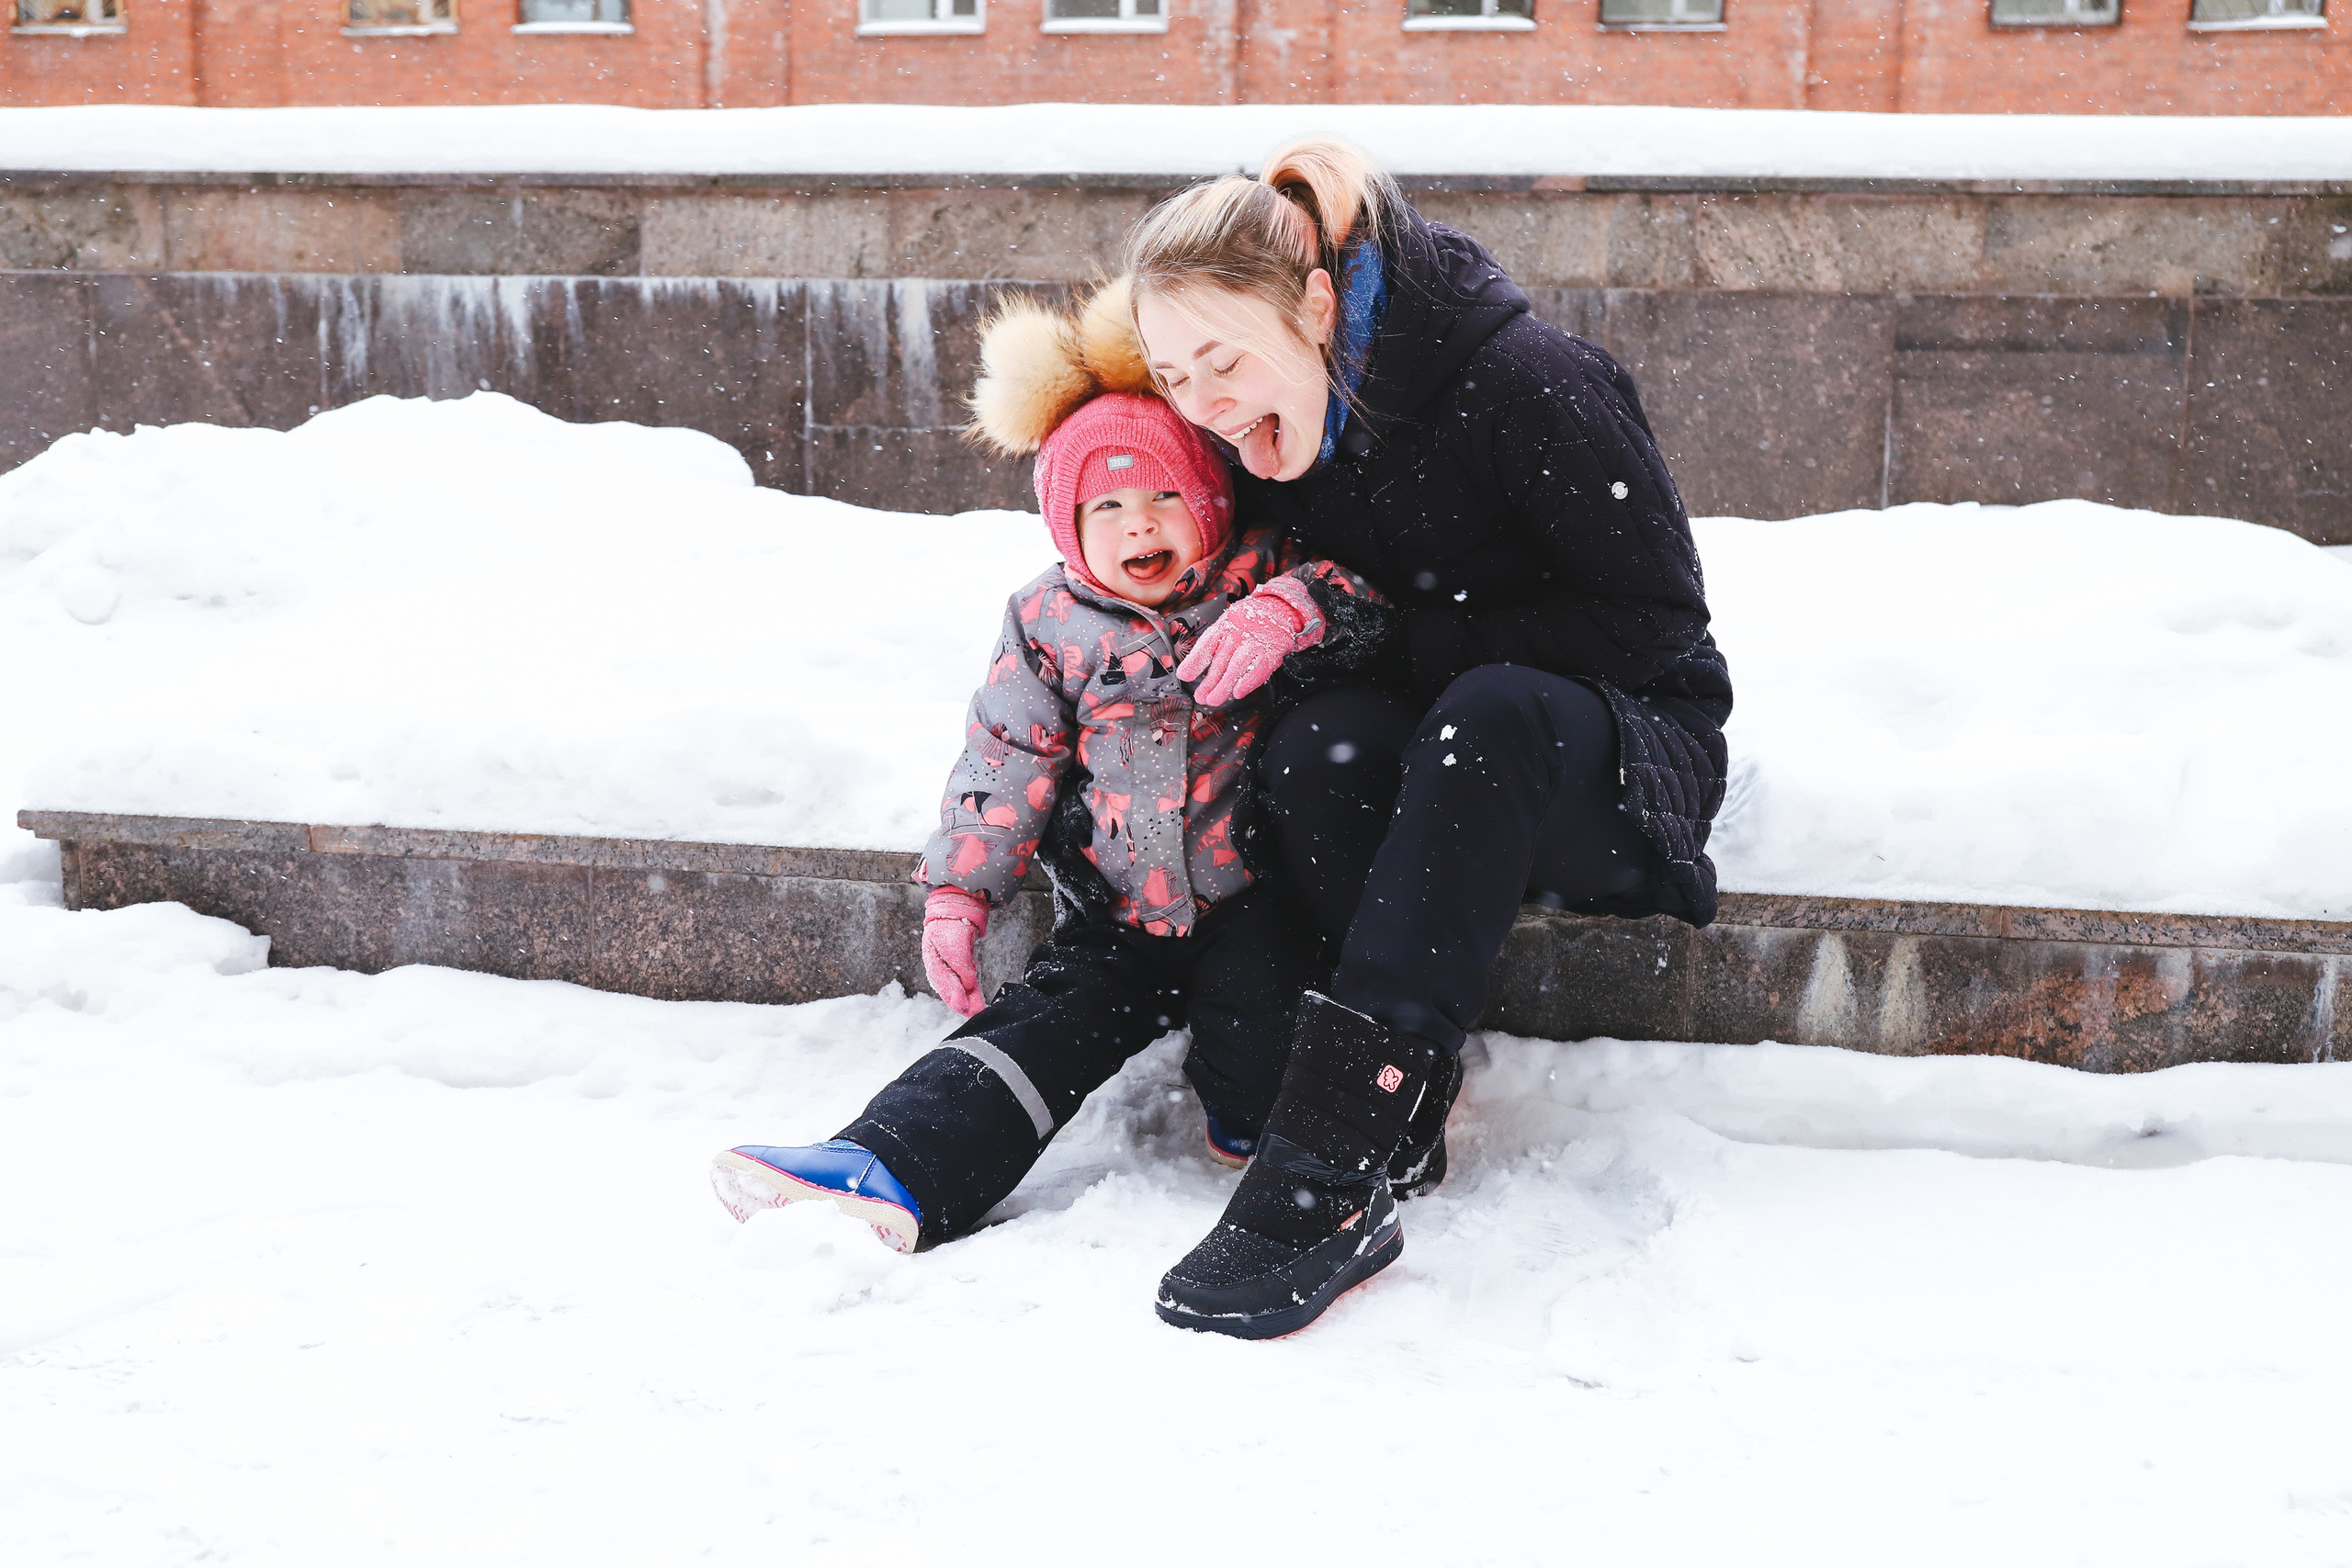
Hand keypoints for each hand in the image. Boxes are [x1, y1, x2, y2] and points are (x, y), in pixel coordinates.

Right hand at [921, 886, 989, 1016]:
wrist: (958, 903)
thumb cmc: (953, 920)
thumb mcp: (955, 940)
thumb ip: (961, 963)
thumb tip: (969, 984)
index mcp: (932, 959)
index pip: (943, 981)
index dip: (953, 996)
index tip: (965, 1007)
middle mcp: (939, 965)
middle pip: (949, 989)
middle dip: (962, 1004)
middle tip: (975, 1015)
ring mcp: (949, 964)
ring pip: (958, 987)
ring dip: (968, 1000)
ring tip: (978, 1012)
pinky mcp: (961, 962)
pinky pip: (965, 980)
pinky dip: (971, 991)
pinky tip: (976, 1000)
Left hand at [1176, 574, 1322, 706]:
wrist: (1280, 609)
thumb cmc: (1250, 622)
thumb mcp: (1228, 626)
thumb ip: (1211, 647)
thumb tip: (1187, 671)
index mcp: (1226, 624)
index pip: (1208, 643)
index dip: (1195, 660)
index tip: (1185, 676)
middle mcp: (1240, 632)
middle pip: (1222, 659)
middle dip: (1210, 680)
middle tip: (1200, 696)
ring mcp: (1256, 641)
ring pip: (1238, 665)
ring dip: (1225, 684)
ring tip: (1214, 699)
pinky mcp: (1272, 651)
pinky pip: (1260, 667)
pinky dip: (1249, 681)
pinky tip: (1238, 692)